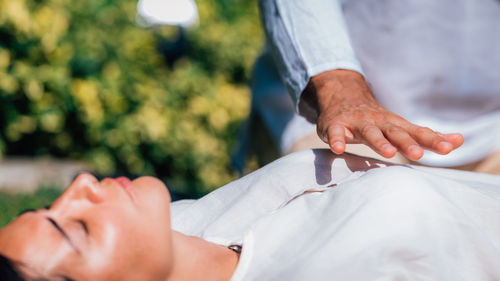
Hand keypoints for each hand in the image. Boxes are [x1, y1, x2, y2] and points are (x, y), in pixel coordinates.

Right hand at [309, 70, 463, 160]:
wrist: (343, 95)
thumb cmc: (375, 119)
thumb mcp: (400, 126)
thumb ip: (425, 136)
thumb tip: (459, 141)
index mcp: (395, 125)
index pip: (417, 132)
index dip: (433, 140)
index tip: (449, 148)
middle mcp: (378, 122)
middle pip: (395, 132)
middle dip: (407, 143)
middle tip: (418, 155)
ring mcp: (357, 123)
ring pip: (369, 132)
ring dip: (379, 142)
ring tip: (389, 153)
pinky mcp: (336, 125)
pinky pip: (335, 133)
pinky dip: (337, 140)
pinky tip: (339, 149)